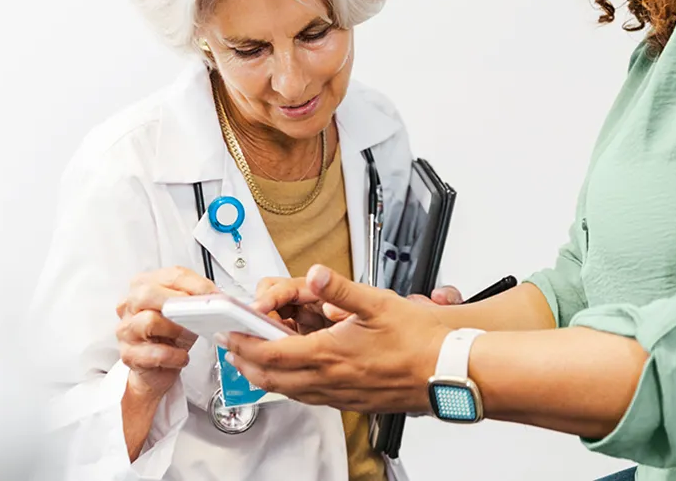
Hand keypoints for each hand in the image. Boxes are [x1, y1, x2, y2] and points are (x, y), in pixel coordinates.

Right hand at [115, 266, 218, 399]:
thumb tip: (216, 297)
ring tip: (186, 337)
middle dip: (179, 302)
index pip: (170, 275)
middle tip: (199, 313)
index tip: (214, 295)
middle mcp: (130, 305)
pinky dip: (174, 355)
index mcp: (144, 286)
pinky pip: (154, 352)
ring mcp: (126, 330)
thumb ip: (196, 299)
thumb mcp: (185, 312)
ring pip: (149, 321)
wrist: (156, 367)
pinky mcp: (129, 354)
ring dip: (175, 329)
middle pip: (148, 293)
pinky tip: (180, 356)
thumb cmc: (170, 335)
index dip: (196, 284)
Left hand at [225, 265, 450, 413]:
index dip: (245, 344)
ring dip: (266, 376)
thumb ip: (340, 288)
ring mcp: (339, 395)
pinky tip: (295, 375)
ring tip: (254, 361)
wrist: (445, 373)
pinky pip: (309, 397)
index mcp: (329, 354)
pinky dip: (290, 386)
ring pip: (289, 391)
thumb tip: (314, 274)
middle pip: (272, 378)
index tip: (229, 335)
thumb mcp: (378, 303)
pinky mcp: (351, 401)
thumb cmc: (418, 342)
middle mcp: (329, 380)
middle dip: (246, 363)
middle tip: (232, 350)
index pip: (272, 352)